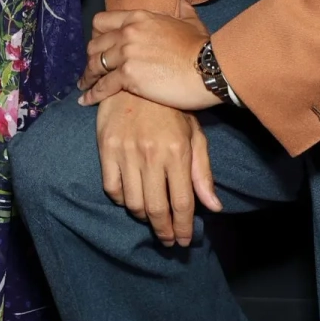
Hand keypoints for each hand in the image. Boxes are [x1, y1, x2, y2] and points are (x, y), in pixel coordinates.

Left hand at [78, 10, 219, 110]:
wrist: (208, 68)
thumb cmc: (203, 47)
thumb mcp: (191, 21)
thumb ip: (183, 7)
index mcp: (139, 18)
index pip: (102, 21)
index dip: (96, 35)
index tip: (97, 46)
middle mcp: (127, 32)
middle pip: (95, 43)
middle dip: (90, 57)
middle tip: (90, 69)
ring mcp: (127, 54)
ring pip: (95, 64)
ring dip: (87, 76)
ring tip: (83, 85)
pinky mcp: (129, 76)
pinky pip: (103, 85)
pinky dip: (92, 94)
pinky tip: (86, 100)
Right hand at [94, 91, 220, 246]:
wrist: (135, 78)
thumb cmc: (170, 109)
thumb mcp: (194, 134)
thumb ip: (202, 172)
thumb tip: (213, 207)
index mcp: (177, 151)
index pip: (182, 202)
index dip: (183, 227)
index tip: (183, 241)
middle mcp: (151, 154)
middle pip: (157, 209)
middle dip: (164, 231)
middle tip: (168, 240)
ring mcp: (126, 152)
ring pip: (133, 203)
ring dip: (144, 218)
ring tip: (152, 219)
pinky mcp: (106, 147)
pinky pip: (112, 188)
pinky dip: (121, 200)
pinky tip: (131, 199)